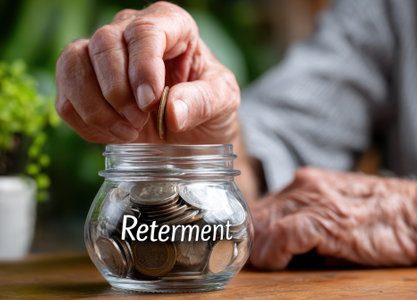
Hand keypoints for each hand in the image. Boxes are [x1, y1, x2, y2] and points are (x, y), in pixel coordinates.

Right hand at [55, 1, 239, 143]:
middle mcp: (132, 32)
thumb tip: (172, 110)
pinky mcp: (84, 84)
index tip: (149, 101)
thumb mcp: (223, 101)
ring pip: (73, 63)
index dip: (143, 66)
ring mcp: (103, 56)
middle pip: (104, 42)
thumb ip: (203, 101)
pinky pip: (66, 98)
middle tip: (140, 121)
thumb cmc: (209, 105)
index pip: (145, 31)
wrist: (192, 130)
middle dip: (118, 91)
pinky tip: (115, 134)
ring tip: (129, 132)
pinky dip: (86, 123)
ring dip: (96, 107)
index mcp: (172, 26)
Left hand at [249, 167, 416, 269]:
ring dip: (260, 250)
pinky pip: (281, 237)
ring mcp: (314, 199)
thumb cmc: (381, 219)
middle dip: (252, 241)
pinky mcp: (326, 219)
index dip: (252, 231)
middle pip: (257, 215)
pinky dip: (273, 254)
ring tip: (267, 265)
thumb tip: (274, 243)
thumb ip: (305, 219)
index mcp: (304, 181)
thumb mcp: (335, 210)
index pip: (261, 206)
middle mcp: (304, 184)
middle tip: (251, 262)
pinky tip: (278, 264)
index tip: (249, 250)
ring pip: (263, 225)